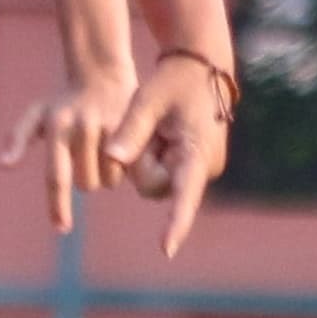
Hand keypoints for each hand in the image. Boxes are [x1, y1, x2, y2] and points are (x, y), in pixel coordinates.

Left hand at [0, 64, 138, 232]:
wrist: (102, 75)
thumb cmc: (64, 103)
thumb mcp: (37, 114)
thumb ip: (17, 137)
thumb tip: (3, 165)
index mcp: (57, 127)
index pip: (56, 176)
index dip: (58, 205)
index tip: (61, 229)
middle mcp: (83, 127)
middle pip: (86, 183)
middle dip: (86, 178)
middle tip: (87, 157)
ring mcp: (110, 127)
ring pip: (108, 179)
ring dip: (106, 175)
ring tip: (103, 152)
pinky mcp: (133, 129)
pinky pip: (129, 169)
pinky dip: (125, 170)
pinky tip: (123, 156)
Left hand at [102, 53, 231, 257]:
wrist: (201, 68)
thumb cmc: (174, 79)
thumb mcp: (148, 99)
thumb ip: (130, 130)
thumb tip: (112, 159)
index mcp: (198, 153)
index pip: (185, 196)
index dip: (175, 224)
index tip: (166, 250)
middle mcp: (205, 167)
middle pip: (155, 186)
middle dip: (142, 163)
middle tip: (150, 127)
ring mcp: (200, 168)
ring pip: (156, 181)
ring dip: (147, 157)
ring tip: (160, 126)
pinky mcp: (193, 166)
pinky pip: (162, 172)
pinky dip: (154, 154)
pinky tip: (163, 131)